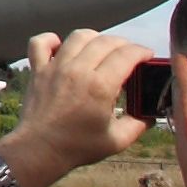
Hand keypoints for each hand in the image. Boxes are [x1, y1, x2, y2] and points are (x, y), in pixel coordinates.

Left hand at [6, 30, 155, 182]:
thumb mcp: (116, 141)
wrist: (39, 150)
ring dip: (95, 38)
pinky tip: (61, 46)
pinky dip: (51, 39)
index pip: (126, 55)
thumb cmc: (77, 147)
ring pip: (78, 36)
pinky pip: (40, 43)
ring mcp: (55, 67)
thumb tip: (148, 115)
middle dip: (123, 44)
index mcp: (100, 86)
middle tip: (129, 54)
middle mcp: (78, 70)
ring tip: (102, 48)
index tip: (147, 56)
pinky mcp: (38, 70)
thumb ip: (138, 125)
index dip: (142, 52)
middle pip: (106, 41)